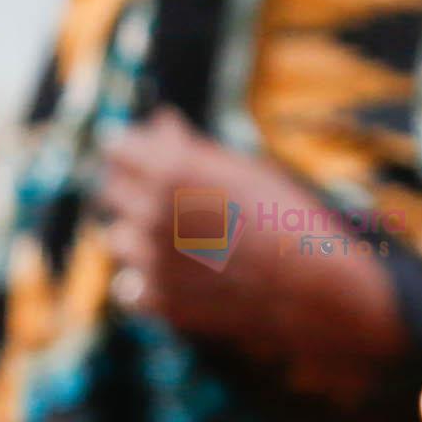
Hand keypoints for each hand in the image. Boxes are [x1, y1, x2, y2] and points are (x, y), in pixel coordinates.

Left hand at [97, 112, 411, 386]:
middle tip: (159, 193)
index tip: (138, 152)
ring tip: (175, 237)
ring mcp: (152, 262)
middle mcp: (151, 215)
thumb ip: (191, 147)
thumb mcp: (242, 170)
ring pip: (118, 239)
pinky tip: (176, 275)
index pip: (117, 149)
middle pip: (110, 190)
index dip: (129, 148)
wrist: (312, 289)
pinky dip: (145, 281)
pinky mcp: (159, 301)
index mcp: (170, 173)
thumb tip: (160, 120)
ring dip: (136, 234)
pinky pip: (130, 287)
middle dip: (129, 186)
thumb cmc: (285, 219)